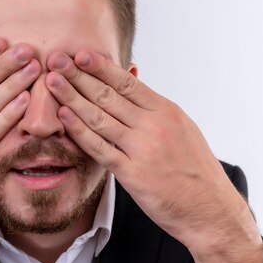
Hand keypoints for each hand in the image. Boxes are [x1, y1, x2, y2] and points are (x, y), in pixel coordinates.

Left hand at [46, 50, 262, 262]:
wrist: (210, 210)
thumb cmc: (194, 169)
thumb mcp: (182, 129)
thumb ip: (155, 108)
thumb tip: (133, 81)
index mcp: (167, 111)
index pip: (127, 82)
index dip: (100, 66)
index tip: (79, 53)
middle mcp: (154, 126)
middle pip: (108, 95)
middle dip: (79, 75)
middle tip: (56, 58)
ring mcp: (142, 149)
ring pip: (99, 117)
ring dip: (72, 98)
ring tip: (52, 81)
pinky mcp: (132, 174)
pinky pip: (100, 148)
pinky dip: (80, 131)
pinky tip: (63, 117)